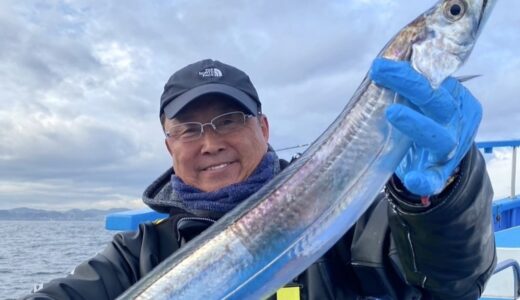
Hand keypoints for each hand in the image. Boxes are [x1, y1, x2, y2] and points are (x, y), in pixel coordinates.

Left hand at [370, 58, 481, 195]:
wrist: (436, 158)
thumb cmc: (422, 120)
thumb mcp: (420, 100)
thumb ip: (406, 86)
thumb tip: (378, 67)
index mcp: (454, 97)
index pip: (435, 79)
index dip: (409, 70)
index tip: (380, 64)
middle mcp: (455, 120)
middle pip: (437, 101)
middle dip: (409, 85)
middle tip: (379, 73)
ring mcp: (450, 148)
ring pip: (439, 136)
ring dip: (416, 124)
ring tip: (391, 113)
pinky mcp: (440, 172)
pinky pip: (436, 177)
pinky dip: (426, 179)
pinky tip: (414, 180)